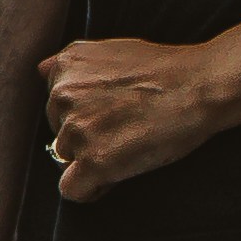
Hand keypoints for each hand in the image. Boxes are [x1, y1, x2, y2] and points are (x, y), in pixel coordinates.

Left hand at [40, 29, 234, 206]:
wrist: (200, 86)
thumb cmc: (166, 70)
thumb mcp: (111, 49)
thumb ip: (73, 62)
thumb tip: (41, 69)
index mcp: (66, 66)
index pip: (57, 106)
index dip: (85, 118)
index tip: (114, 117)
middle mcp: (63, 94)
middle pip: (61, 134)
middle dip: (87, 139)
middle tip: (128, 132)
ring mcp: (76, 129)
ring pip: (68, 160)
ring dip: (94, 161)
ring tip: (130, 147)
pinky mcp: (94, 160)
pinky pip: (72, 189)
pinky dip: (90, 190)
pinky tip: (113, 178)